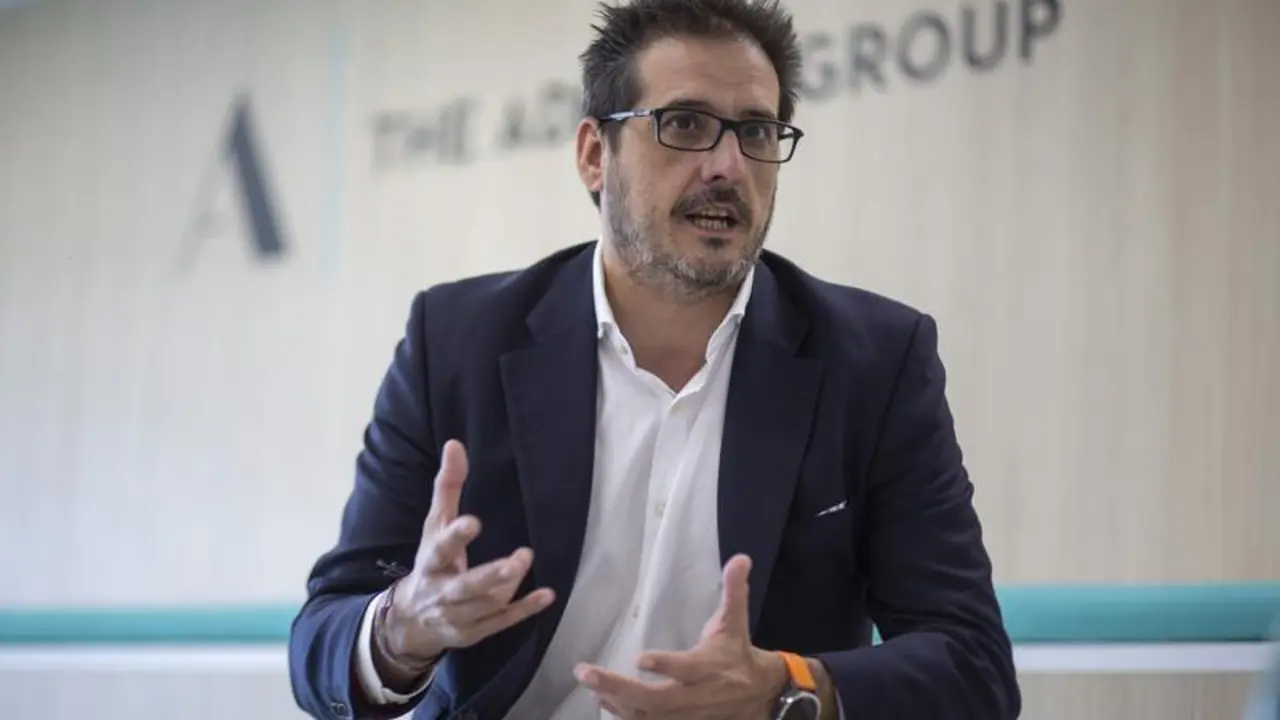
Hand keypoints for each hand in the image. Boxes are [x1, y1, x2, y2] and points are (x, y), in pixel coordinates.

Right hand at [379, 440, 555, 668]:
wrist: (411, 621)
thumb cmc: (431, 562)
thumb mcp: (435, 525)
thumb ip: (448, 487)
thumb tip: (455, 444)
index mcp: (431, 561)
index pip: (442, 547)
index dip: (456, 536)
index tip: (473, 522)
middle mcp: (442, 592)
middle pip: (466, 586)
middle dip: (491, 575)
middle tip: (520, 558)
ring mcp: (458, 616)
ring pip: (485, 605)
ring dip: (508, 588)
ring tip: (526, 561)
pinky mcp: (474, 631)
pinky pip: (501, 622)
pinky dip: (523, 610)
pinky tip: (546, 595)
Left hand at [575, 555, 787, 718]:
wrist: (759, 696)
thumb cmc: (736, 654)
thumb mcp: (736, 622)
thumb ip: (734, 591)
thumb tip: (740, 558)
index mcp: (710, 667)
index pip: (687, 669)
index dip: (666, 665)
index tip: (640, 658)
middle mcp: (696, 696)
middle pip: (657, 698)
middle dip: (620, 687)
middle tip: (586, 673)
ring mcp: (686, 716)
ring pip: (649, 716)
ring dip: (617, 702)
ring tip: (590, 684)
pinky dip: (624, 716)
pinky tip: (603, 700)